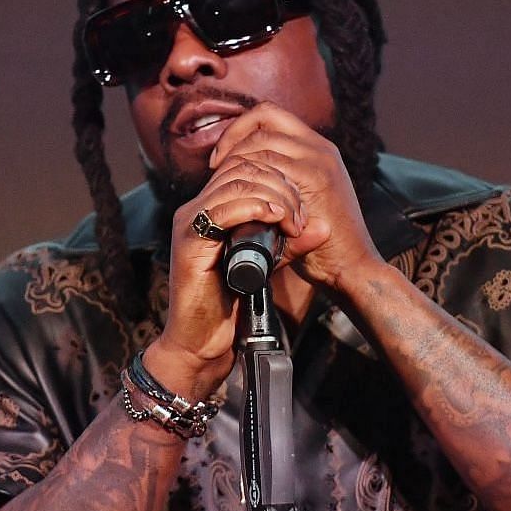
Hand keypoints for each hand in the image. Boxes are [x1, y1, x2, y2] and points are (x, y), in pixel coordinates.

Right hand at [151, 125, 310, 395]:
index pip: (246, 168)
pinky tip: (276, 218)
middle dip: (280, 185)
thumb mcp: (268, 266)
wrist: (202, 342)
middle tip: (301, 215)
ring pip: (235, 182)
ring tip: (293, 221)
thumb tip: (322, 227)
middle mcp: (198, 209)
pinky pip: (222, 209)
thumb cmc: (231, 306)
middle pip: (242, 168)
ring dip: (273, 195)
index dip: (280, 178)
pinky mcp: (189, 240)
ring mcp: (190, 222)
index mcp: (213, 209)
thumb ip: (289, 244)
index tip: (304, 207)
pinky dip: (255, 208)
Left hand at [207, 102, 381, 292]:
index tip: (221, 156)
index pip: (271, 115)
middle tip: (215, 166)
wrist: (353, 266)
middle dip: (232, 138)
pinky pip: (269, 164)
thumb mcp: (302, 205)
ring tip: (223, 181)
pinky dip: (249, 175)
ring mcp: (320, 160)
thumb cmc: (324, 244)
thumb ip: (281, 185)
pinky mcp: (317, 178)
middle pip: (264, 118)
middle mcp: (321, 148)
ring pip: (262, 141)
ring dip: (236, 158)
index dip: (240, 129)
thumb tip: (242, 177)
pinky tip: (240, 194)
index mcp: (318, 149)